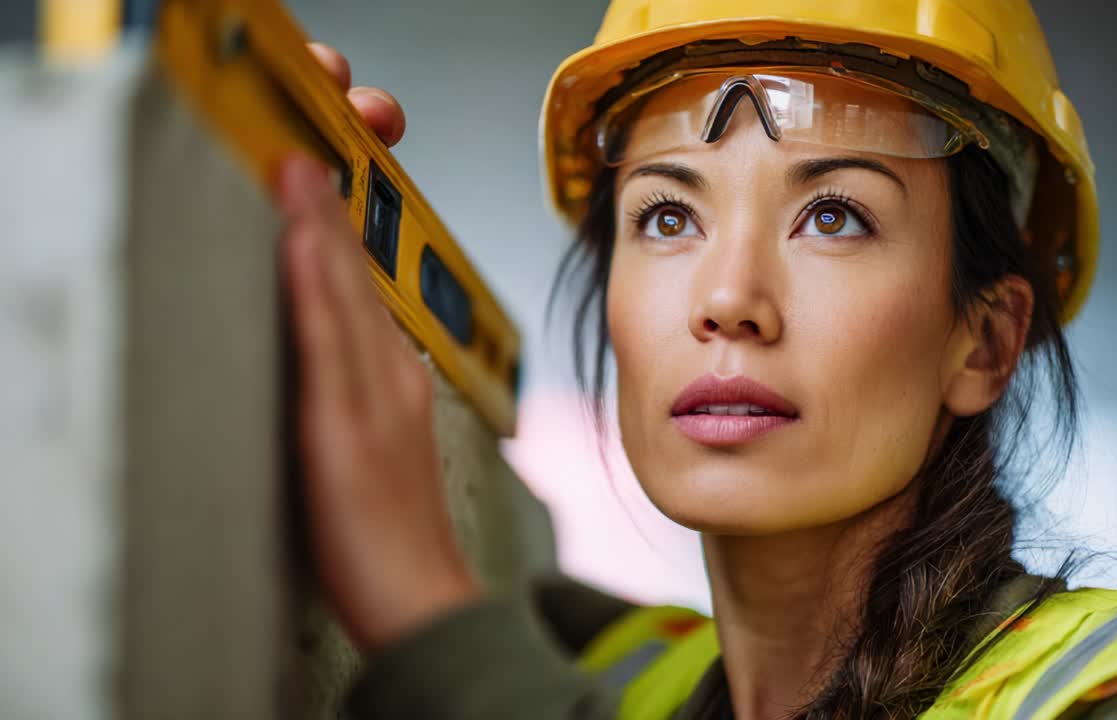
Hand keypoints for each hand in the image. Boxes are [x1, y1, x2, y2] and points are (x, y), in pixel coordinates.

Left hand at [271, 44, 479, 653]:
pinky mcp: (347, 430)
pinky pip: (330, 343)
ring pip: (344, 299)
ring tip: (296, 173)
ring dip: (320, 230)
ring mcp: (372, 400)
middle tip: (306, 148)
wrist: (422, 597)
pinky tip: (301, 245)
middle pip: (357, 281)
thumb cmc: (396, 532)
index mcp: (395, 382)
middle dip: (328, 208)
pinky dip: (316, 286)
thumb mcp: (379, 449)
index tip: (316, 176)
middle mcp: (389, 379)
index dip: (338, 228)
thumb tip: (337, 355)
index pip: (364, 290)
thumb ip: (361, 396)